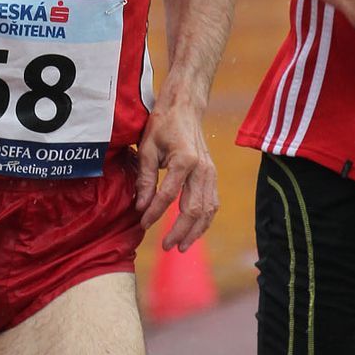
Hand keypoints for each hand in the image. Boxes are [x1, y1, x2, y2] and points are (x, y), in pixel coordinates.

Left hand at [135, 99, 218, 249]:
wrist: (185, 108)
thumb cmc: (163, 125)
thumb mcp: (147, 148)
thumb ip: (145, 178)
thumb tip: (141, 206)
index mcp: (185, 159)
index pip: (169, 195)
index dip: (155, 213)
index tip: (143, 223)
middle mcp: (202, 169)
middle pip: (194, 209)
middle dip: (179, 231)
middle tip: (165, 246)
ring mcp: (211, 173)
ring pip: (208, 210)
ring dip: (195, 232)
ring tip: (180, 246)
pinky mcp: (213, 176)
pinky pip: (212, 204)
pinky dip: (204, 221)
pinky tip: (193, 232)